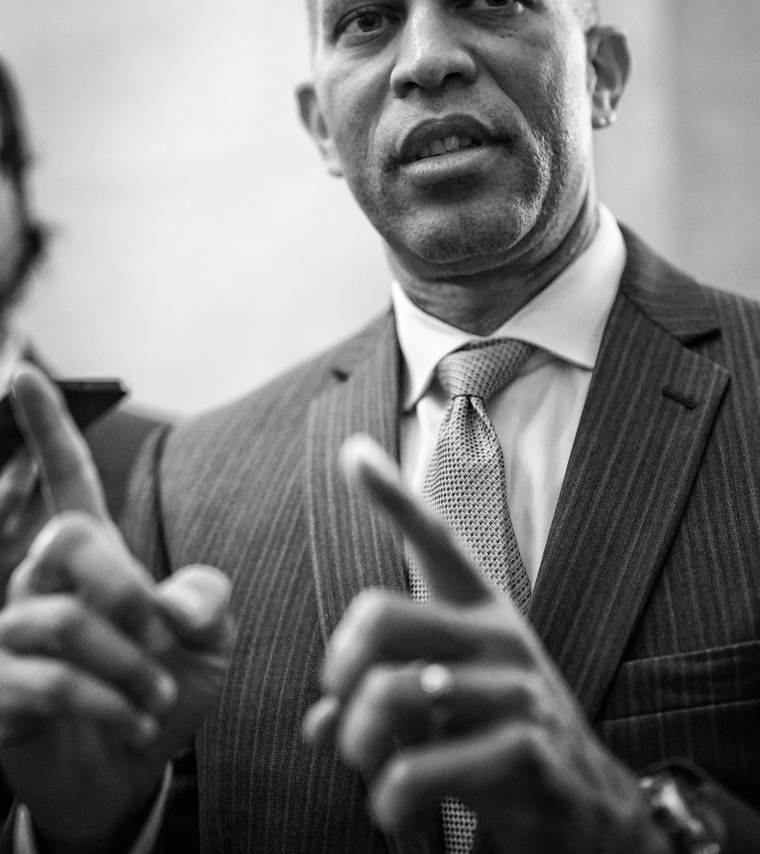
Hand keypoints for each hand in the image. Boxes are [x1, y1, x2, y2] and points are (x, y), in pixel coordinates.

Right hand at [0, 364, 234, 853]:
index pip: (69, 482)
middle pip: (66, 541)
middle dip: (124, 585)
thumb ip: (208, 600)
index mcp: (97, 559)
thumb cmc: (162, 690)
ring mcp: (15, 639)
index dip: (49, 430)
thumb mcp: (211, 641)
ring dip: (126, 663)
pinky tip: (134, 723)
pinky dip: (105, 702)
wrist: (130, 772)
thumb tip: (171, 604)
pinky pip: (45, 681)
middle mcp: (44, 587)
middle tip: (160, 633)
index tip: (25, 376)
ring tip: (158, 699)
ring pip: (58, 620)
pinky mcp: (1, 693)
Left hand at [304, 436, 668, 853]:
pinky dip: (387, 798)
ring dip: (356, 741)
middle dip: (338, 664)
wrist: (587, 808)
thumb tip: (317, 723)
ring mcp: (514, 690)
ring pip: (390, 692)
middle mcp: (498, 635)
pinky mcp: (523, 752)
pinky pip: (418, 769)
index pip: (435, 539)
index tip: (354, 451)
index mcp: (480, 611)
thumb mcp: (442, 707)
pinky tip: (394, 806)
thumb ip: (380, 697)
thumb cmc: (497, 738)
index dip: (393, 495)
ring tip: (365, 765)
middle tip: (339, 703)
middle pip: (380, 613)